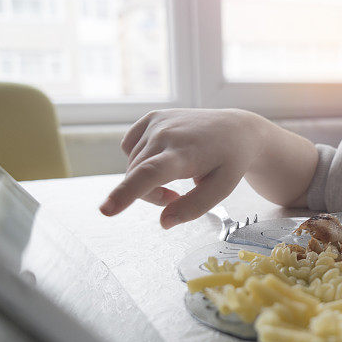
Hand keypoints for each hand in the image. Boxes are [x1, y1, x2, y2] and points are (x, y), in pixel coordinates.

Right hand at [100, 108, 263, 228]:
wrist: (235, 129)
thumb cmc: (229, 161)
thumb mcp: (222, 189)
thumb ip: (193, 208)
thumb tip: (165, 222)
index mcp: (185, 153)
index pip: (150, 173)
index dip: (126, 192)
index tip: (106, 210)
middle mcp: (166, 134)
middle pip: (137, 177)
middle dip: (151, 195)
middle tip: (176, 197)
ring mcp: (157, 123)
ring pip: (132, 166)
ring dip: (146, 179)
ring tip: (177, 176)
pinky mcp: (151, 118)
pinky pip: (130, 148)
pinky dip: (141, 160)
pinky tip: (164, 157)